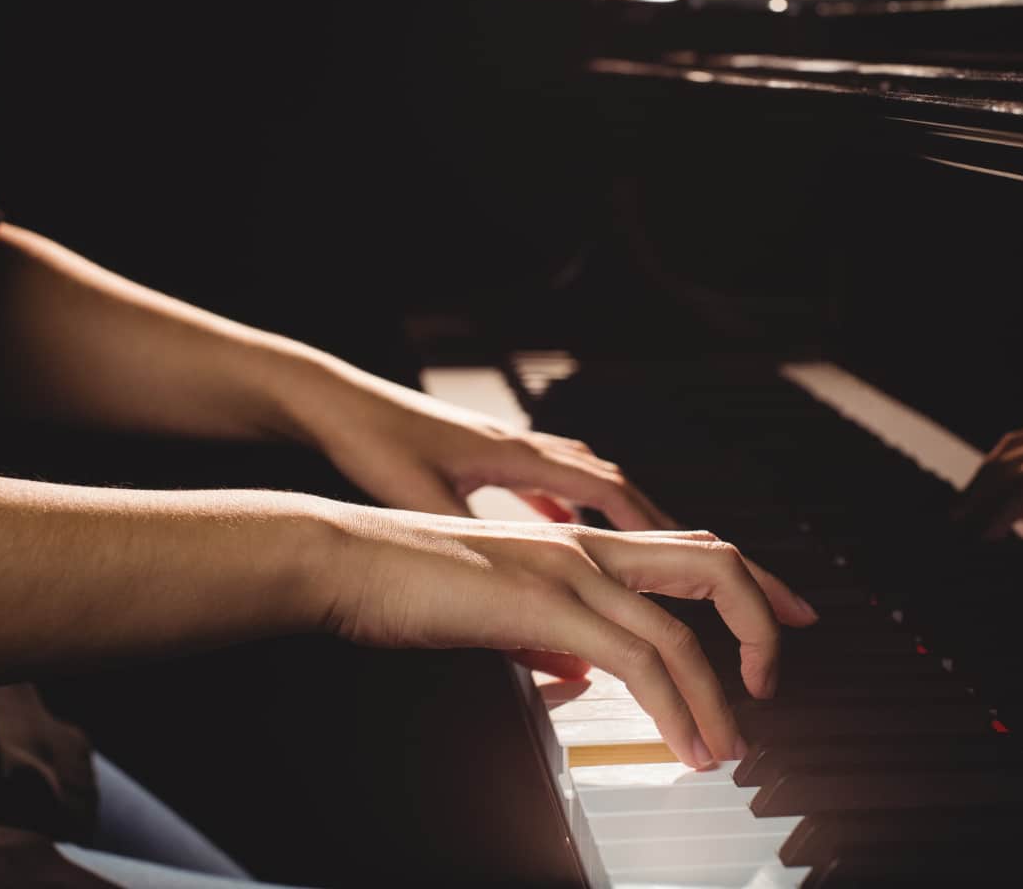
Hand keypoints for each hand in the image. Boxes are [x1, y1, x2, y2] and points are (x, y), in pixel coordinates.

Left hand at [294, 363, 675, 529]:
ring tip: (643, 555)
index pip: (609, 491)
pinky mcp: (481, 455)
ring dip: (618, 516)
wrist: (329, 400)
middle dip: (656, 524)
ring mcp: (504, 446)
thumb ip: (475, 564)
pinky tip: (564, 535)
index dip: (653, 529)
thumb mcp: (425, 507)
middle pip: (612, 484)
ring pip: (583, 480)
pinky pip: (544, 481)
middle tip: (693, 564)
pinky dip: (568, 508)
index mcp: (518, 454)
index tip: (689, 564)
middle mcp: (522, 444)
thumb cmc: (371, 441)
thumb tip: (519, 622)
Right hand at [322, 507, 819, 767]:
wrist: (343, 557)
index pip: (690, 547)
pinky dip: (676, 707)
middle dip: (765, 618)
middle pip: (715, 563)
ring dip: (719, 695)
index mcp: (578, 540)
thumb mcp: (497, 604)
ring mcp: (569, 570)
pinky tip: (684, 742)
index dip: (751, 582)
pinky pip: (638, 660)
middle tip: (777, 678)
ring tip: (729, 747)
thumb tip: (584, 665)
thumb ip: (551, 629)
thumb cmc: (406, 579)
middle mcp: (587, 545)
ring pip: (683, 628)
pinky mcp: (545, 605)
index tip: (785, 618)